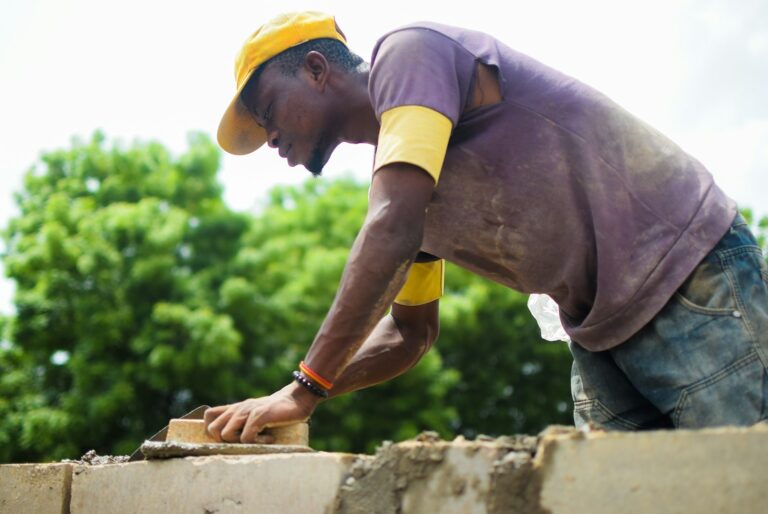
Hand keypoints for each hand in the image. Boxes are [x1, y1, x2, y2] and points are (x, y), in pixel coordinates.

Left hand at [204, 382, 320, 442]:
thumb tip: (232, 439)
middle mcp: (238, 409)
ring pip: (226, 434)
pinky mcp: (259, 415)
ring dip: (240, 443)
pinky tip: (270, 438)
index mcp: (235, 409)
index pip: (209, 416)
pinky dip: (257, 443)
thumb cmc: (277, 412)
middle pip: (212, 429)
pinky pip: (246, 437)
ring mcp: (247, 411)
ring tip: (258, 439)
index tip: (229, 439)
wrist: (297, 399)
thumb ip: (243, 421)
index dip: (212, 430)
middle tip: (243, 441)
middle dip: (224, 441)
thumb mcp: (255, 414)